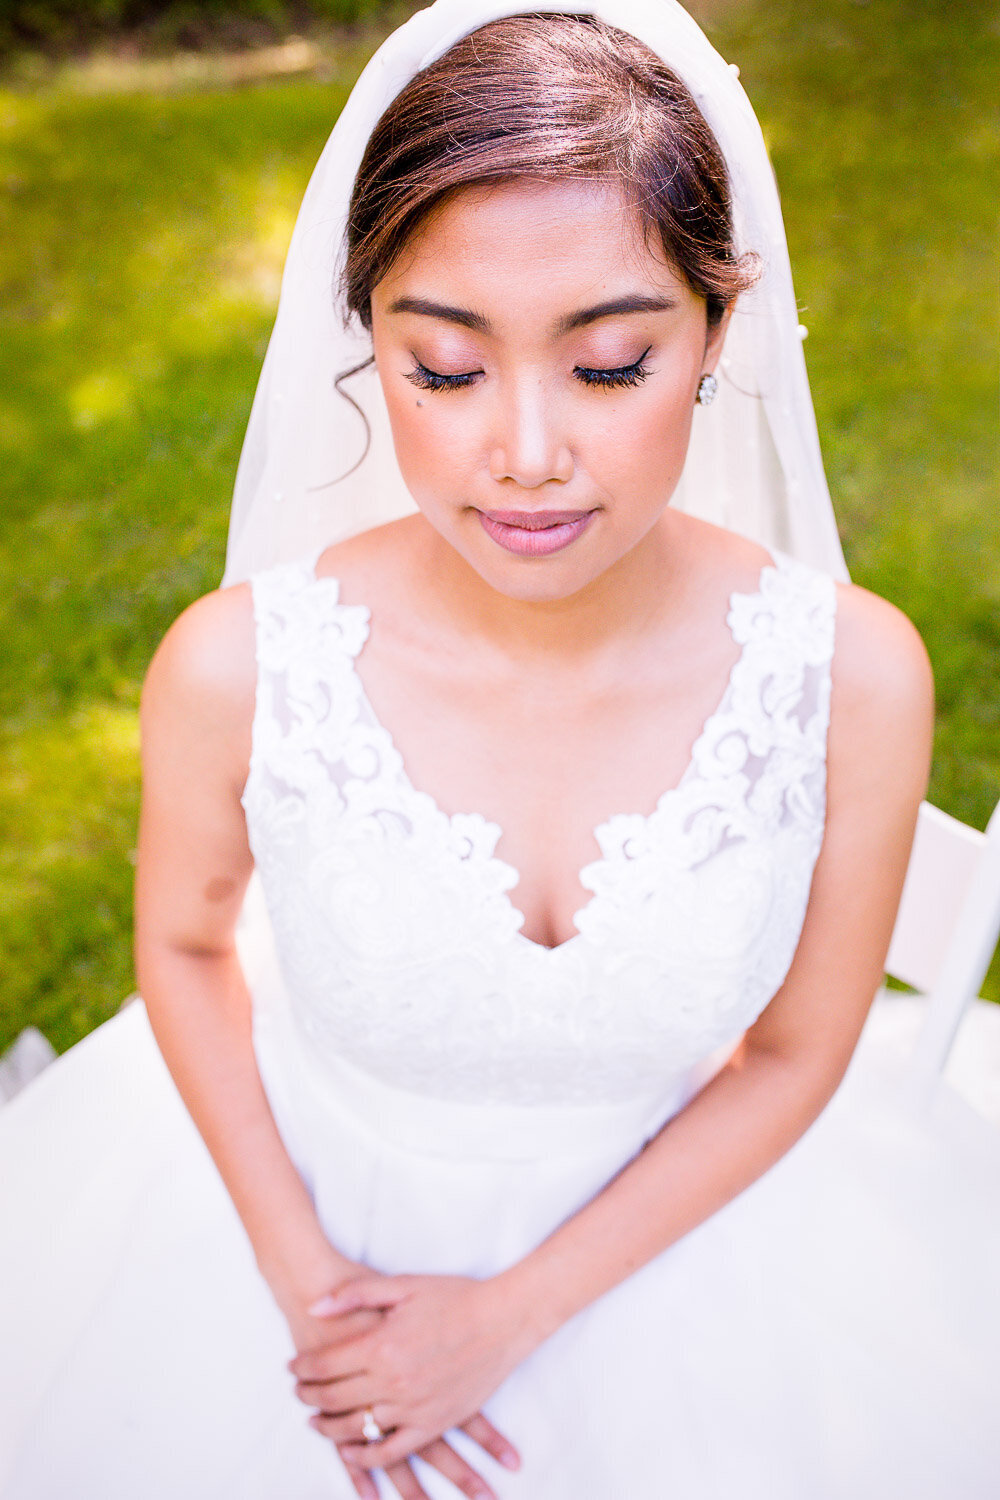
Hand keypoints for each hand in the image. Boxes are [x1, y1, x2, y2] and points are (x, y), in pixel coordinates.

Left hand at [290, 1272, 529, 1473]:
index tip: (292, 1367)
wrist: (504, 1319)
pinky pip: (390, 1451)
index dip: (303, 1367)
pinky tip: (350, 1450)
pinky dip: (365, 1457)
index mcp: (381, 1345)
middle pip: (333, 1397)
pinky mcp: (433, 1424)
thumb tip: (314, 1306)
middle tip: (297, 1392)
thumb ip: (354, 1294)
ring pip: (355, 1428)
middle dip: (308, 1395)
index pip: (325, 1364)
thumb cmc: (454, 1297)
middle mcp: (392, 1380)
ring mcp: (413, 1407)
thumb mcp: (401, 1284)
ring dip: (328, 1427)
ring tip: (314, 1421)